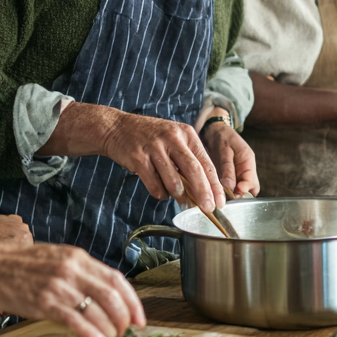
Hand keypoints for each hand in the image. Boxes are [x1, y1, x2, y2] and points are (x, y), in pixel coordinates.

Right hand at [0, 241, 145, 336]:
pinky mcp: (44, 303)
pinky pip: (76, 321)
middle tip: (126, 331)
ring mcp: (59, 286)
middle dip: (125, 317)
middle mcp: (72, 269)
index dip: (133, 300)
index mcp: (77, 257)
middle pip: (112, 295)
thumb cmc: (16, 264)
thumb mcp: (54, 259)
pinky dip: (93, 335)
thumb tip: (100, 294)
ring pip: (98, 309)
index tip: (139, 316)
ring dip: (111, 328)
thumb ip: (78, 273)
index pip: (117, 279)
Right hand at [101, 110, 223, 214]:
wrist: (117, 128)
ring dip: (179, 196)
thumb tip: (204, 190)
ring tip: (181, 201)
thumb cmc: (149, 137)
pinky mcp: (138, 158)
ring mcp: (155, 148)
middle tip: (209, 209)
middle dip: (203, 193)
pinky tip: (161, 191)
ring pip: (174, 181)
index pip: (206, 163)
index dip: (215, 185)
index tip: (220, 201)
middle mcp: (172, 138)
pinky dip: (160, 194)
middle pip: (194, 171)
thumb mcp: (173, 139)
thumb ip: (188, 160)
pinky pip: (155, 185)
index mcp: (186, 133)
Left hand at [200, 121, 259, 196]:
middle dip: (238, 195)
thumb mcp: (224, 150)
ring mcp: (237, 174)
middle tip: (226, 197)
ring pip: (238, 190)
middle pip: (248, 190)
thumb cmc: (221, 137)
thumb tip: (231, 187)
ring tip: (219, 195)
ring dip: (230, 195)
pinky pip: (230, 187)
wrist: (214, 130)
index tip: (235, 192)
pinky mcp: (228, 175)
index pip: (252, 182)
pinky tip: (215, 191)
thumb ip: (228, 168)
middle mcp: (244, 170)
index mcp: (248, 162)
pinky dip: (224, 191)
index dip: (245, 189)